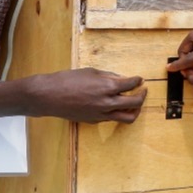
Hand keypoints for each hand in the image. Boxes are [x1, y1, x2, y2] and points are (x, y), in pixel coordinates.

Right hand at [26, 68, 145, 123]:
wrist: (50, 96)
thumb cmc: (68, 80)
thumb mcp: (91, 72)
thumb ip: (108, 76)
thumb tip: (121, 79)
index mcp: (107, 87)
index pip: (131, 84)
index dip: (137, 81)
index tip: (139, 79)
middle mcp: (107, 103)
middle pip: (134, 103)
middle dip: (142, 96)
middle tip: (142, 91)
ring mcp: (101, 114)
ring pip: (127, 118)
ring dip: (134, 110)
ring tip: (134, 103)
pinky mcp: (95, 121)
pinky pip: (112, 118)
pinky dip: (117, 112)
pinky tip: (114, 105)